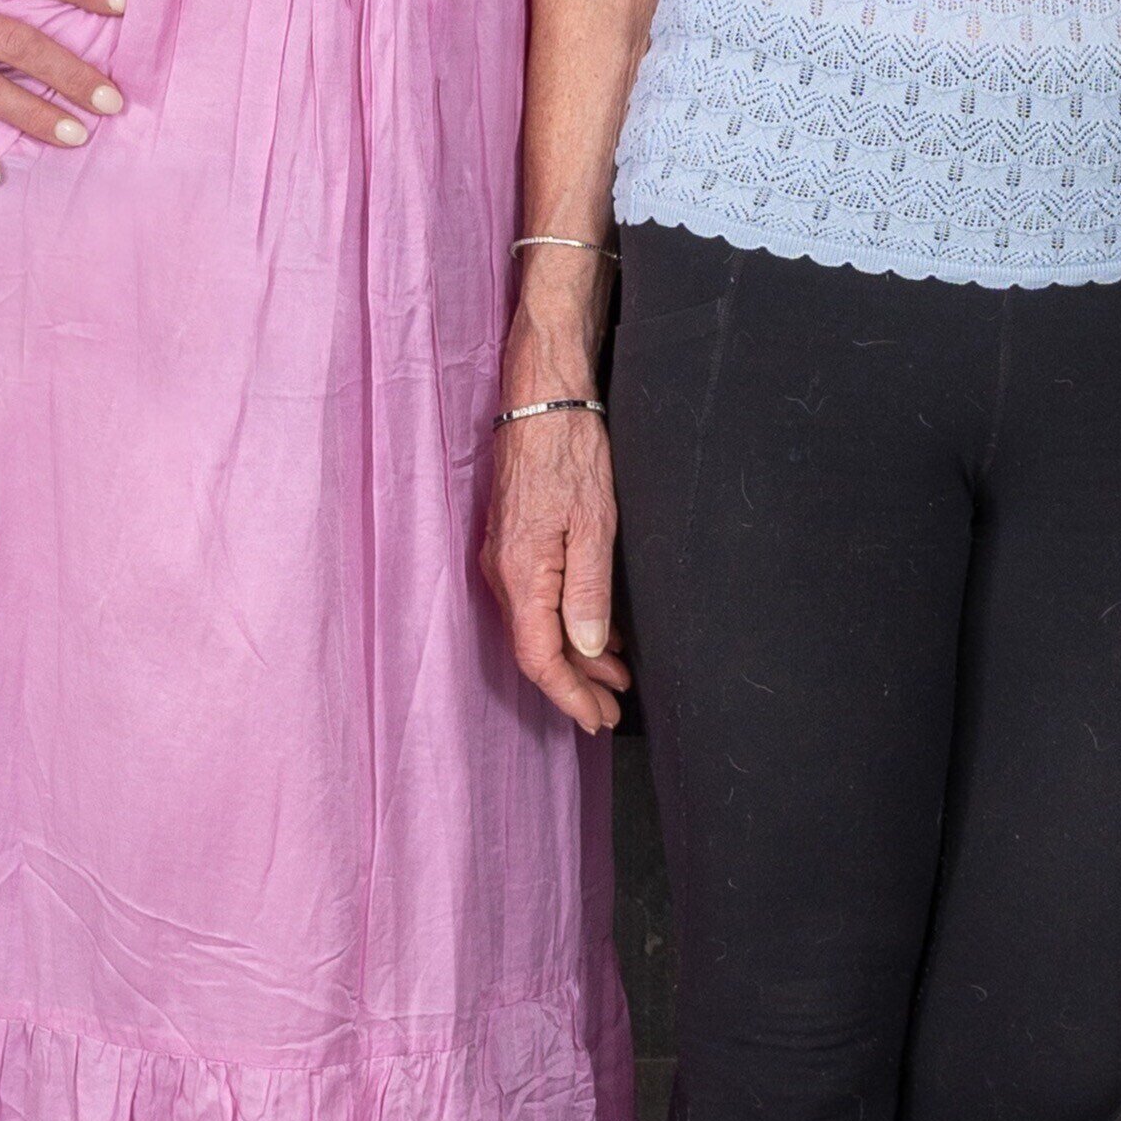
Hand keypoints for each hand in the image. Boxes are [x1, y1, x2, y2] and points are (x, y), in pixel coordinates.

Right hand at [484, 405, 628, 733]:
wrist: (543, 400)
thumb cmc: (570, 454)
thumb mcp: (593, 524)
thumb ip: (587, 590)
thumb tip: (585, 648)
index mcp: (522, 575)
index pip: (540, 658)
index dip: (569, 695)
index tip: (597, 719)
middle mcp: (504, 574)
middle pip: (537, 649)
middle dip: (576, 685)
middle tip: (612, 711)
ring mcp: (505, 559)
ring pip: (538, 627)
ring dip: (577, 656)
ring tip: (617, 677)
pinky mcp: (515, 543)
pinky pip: (539, 601)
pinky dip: (569, 624)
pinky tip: (600, 633)